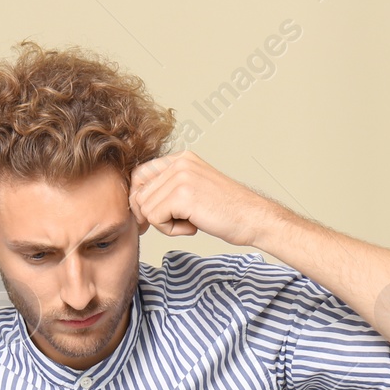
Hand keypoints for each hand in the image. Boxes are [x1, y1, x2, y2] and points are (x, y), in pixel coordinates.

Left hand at [128, 151, 282, 247]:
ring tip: (189, 223)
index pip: (140, 175)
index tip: (150, 218)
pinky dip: (170, 230)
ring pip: (145, 208)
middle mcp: (179, 163)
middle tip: (174, 224)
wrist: (253, 218)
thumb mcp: (195, 190)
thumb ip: (169, 188)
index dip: (140, 199)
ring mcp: (180, 177)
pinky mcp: (182, 195)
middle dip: (152, 216)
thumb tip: (136, 203)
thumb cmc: (227, 211)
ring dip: (164, 224)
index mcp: (181, 159)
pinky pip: (155, 219)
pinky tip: (192, 227)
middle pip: (139, 194)